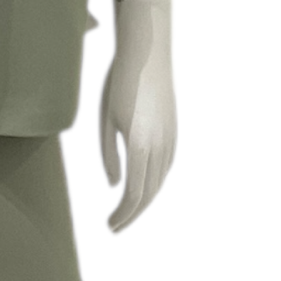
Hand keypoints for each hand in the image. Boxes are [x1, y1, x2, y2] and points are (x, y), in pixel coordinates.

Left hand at [99, 0, 177, 229]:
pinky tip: (144, 185)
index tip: (110, 225)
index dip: (123, 214)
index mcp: (141, 146)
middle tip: (115, 226)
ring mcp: (171, 138)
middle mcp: (160, 146)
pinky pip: (166, 166)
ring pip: (159, 181)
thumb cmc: (119, 85)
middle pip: (148, 193)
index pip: (134, 194)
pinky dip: (154, 182)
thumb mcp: (106, 121)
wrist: (147, 54)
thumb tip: (115, 185)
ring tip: (127, 210)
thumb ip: (110, 156)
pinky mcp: (174, 131)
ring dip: (144, 199)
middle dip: (132, 213)